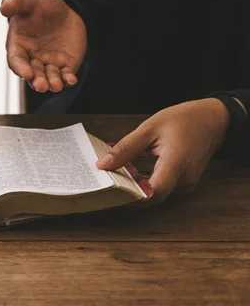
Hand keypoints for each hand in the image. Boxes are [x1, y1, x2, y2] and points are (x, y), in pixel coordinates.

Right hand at [1, 0, 86, 92]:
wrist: (63, 8)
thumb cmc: (39, 4)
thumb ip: (15, 2)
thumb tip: (3, 8)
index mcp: (18, 45)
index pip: (16, 60)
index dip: (20, 68)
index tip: (26, 73)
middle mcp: (32, 58)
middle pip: (33, 74)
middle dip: (37, 81)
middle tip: (41, 86)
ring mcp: (49, 63)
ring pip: (49, 77)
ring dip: (52, 83)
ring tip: (56, 86)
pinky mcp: (66, 64)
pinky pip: (66, 75)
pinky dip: (68, 80)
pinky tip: (71, 81)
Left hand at [96, 99, 231, 203]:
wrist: (212, 120)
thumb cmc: (184, 120)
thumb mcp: (150, 128)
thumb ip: (127, 147)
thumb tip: (104, 164)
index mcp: (176, 163)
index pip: (153, 192)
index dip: (131, 197)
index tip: (110, 192)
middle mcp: (184, 179)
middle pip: (151, 196)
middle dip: (127, 193)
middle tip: (105, 184)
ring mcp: (186, 183)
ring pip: (155, 193)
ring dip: (134, 186)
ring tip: (113, 175)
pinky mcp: (183, 182)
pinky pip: (161, 187)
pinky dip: (144, 181)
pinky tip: (129, 171)